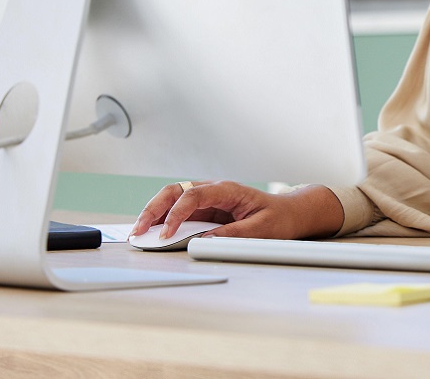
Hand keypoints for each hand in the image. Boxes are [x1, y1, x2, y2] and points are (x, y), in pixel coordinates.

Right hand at [130, 181, 344, 240]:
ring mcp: (209, 198)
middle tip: (139, 230)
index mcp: (228, 190)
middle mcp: (215, 190)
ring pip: (173, 198)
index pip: (193, 196)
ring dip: (154, 212)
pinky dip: (164, 218)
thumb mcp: (262, 229)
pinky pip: (180, 209)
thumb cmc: (279, 217)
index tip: (166, 234)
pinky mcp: (206, 208)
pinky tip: (153, 230)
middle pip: (175, 191)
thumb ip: (234, 234)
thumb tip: (205, 240)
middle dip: (154, 209)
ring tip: (139, 231)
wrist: (290, 212)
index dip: (176, 214)